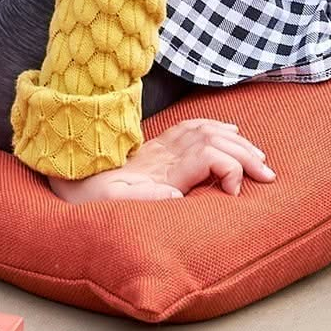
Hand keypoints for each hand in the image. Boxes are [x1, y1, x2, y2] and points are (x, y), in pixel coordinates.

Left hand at [43, 117, 274, 204]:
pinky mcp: (152, 151)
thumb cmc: (84, 198)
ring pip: (206, 131)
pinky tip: (229, 129)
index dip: (229, 168)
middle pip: (213, 140)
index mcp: (158, 169)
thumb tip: (177, 195)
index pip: (207, 156)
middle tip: (268, 174)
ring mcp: (158, 150)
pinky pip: (189, 129)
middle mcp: (162, 155)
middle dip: (245, 153)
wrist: (62, 179)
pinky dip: (214, 126)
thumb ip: (144, 198)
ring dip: (235, 141)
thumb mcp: (109, 203)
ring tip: (258, 158)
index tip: (236, 192)